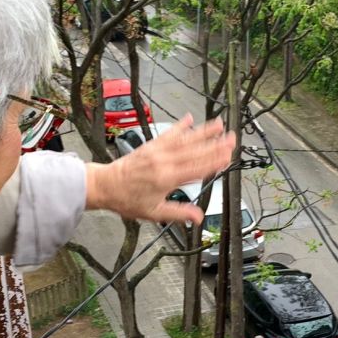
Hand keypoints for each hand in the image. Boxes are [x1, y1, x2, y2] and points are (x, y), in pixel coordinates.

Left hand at [85, 115, 234, 223]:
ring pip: (185, 140)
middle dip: (216, 144)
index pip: (197, 169)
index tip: (228, 156)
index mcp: (167, 179)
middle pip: (196, 152)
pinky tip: (190, 119)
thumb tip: (197, 218)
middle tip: (232, 138)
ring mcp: (158, 151)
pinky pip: (168, 134)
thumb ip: (178, 213)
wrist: (105, 185)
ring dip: (203, 132)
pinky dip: (180, 126)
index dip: (215, 162)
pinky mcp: (151, 145)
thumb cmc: (127, 199)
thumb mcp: (154, 212)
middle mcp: (164, 162)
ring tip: (219, 124)